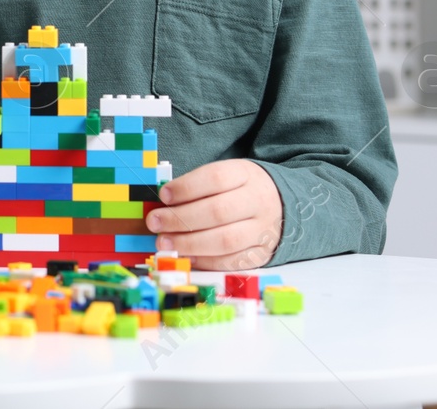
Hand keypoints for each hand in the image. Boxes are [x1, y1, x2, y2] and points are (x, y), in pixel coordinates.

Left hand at [145, 159, 281, 269]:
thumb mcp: (225, 175)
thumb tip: (163, 203)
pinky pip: (232, 261)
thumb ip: (197, 187)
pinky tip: (186, 256)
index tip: (164, 195)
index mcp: (246, 175)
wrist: (281, 205)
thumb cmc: (240, 189)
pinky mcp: (262, 253)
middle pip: (217, 212)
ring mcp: (263, 230)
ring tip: (164, 242)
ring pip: (225, 240)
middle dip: (181, 219)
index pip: (215, 178)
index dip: (186, 188)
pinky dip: (205, 261)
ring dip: (189, 243)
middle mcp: (258, 202)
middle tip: (155, 222)